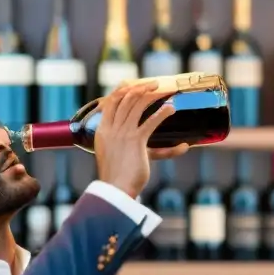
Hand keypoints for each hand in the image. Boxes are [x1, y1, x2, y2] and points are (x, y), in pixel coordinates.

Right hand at [93, 81, 185, 198]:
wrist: (116, 190)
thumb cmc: (119, 176)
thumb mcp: (117, 155)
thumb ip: (129, 143)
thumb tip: (144, 138)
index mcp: (102, 130)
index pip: (111, 101)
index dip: (123, 89)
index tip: (136, 84)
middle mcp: (111, 129)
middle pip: (125, 99)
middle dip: (141, 88)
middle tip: (155, 84)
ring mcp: (123, 134)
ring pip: (137, 105)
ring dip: (153, 95)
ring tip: (165, 92)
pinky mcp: (136, 141)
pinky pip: (150, 122)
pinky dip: (162, 113)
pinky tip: (170, 109)